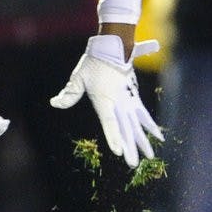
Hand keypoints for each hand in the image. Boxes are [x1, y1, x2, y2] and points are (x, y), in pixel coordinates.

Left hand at [51, 34, 163, 166]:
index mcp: (104, 100)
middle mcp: (119, 102)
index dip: (113, 138)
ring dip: (142, 140)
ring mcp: (129, 100)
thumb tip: (54, 103)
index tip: (118, 152)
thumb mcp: (78, 78)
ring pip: (136, 125)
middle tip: (133, 164)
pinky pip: (143, 114)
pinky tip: (158, 136)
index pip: (109, 123)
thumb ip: (69, 94)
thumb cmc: (93, 63)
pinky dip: (150, 126)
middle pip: (126, 129)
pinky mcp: (134, 96)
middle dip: (130, 147)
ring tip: (149, 156)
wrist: (113, 46)